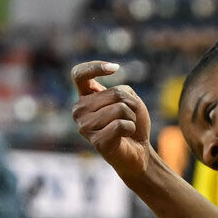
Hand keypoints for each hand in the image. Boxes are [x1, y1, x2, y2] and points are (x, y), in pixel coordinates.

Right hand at [71, 62, 152, 180]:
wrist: (138, 150)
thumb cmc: (132, 122)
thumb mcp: (130, 100)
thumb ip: (119, 92)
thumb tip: (109, 97)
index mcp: (85, 97)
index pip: (79, 74)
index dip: (95, 67)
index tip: (115, 68)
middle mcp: (79, 111)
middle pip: (113, 93)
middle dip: (129, 104)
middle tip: (127, 117)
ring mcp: (84, 127)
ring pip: (119, 108)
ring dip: (131, 117)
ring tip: (125, 127)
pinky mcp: (96, 141)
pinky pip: (121, 124)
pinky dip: (130, 128)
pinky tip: (125, 136)